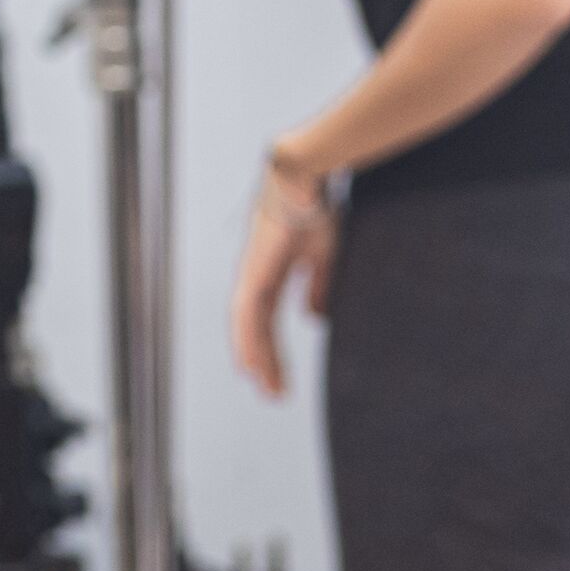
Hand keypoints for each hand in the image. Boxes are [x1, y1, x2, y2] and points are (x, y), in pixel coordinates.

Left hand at [228, 151, 338, 401]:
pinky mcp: (255, 270)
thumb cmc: (316, 209)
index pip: (268, 317)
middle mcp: (257, 274)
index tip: (276, 374)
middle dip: (265, 359)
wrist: (305, 179)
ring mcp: (252, 272)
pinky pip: (247, 312)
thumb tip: (313, 317)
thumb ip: (317, 285)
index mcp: (273, 271)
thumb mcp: (322, 256)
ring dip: (255, 356)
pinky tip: (248, 362)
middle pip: (256, 326)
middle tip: (272, 391)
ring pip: (247, 325)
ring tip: (261, 385)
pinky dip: (247, 339)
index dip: (271, 346)